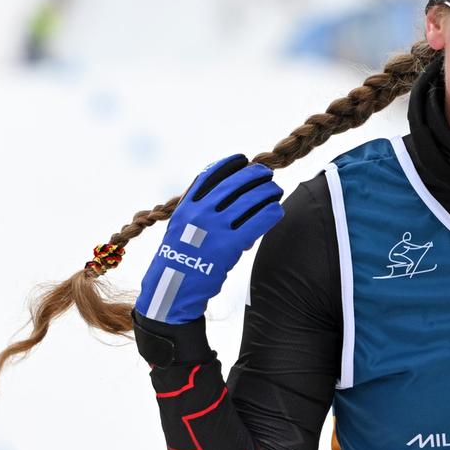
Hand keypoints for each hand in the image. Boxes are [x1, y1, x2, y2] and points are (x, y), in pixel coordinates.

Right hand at [133, 155, 285, 324]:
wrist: (173, 290)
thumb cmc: (180, 259)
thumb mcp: (180, 228)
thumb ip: (197, 210)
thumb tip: (226, 195)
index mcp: (186, 206)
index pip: (210, 174)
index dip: (230, 164)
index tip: (243, 159)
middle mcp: (199, 213)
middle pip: (234, 183)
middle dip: (254, 175)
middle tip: (267, 174)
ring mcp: (214, 229)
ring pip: (250, 200)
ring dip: (267, 192)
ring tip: (276, 190)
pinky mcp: (229, 246)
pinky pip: (257, 222)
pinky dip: (270, 213)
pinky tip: (277, 210)